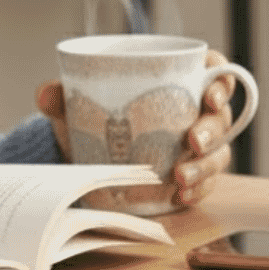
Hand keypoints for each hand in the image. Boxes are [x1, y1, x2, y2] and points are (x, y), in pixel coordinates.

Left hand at [35, 49, 235, 208]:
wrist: (86, 150)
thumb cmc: (95, 113)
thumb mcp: (79, 101)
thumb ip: (63, 94)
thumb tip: (45, 94)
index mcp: (180, 80)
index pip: (215, 72)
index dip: (223, 82)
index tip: (210, 95)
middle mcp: (196, 112)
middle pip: (221, 117)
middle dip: (213, 130)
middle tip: (193, 141)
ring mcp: (198, 146)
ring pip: (217, 154)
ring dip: (205, 166)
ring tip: (180, 177)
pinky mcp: (191, 174)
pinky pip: (205, 183)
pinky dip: (197, 190)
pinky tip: (182, 196)